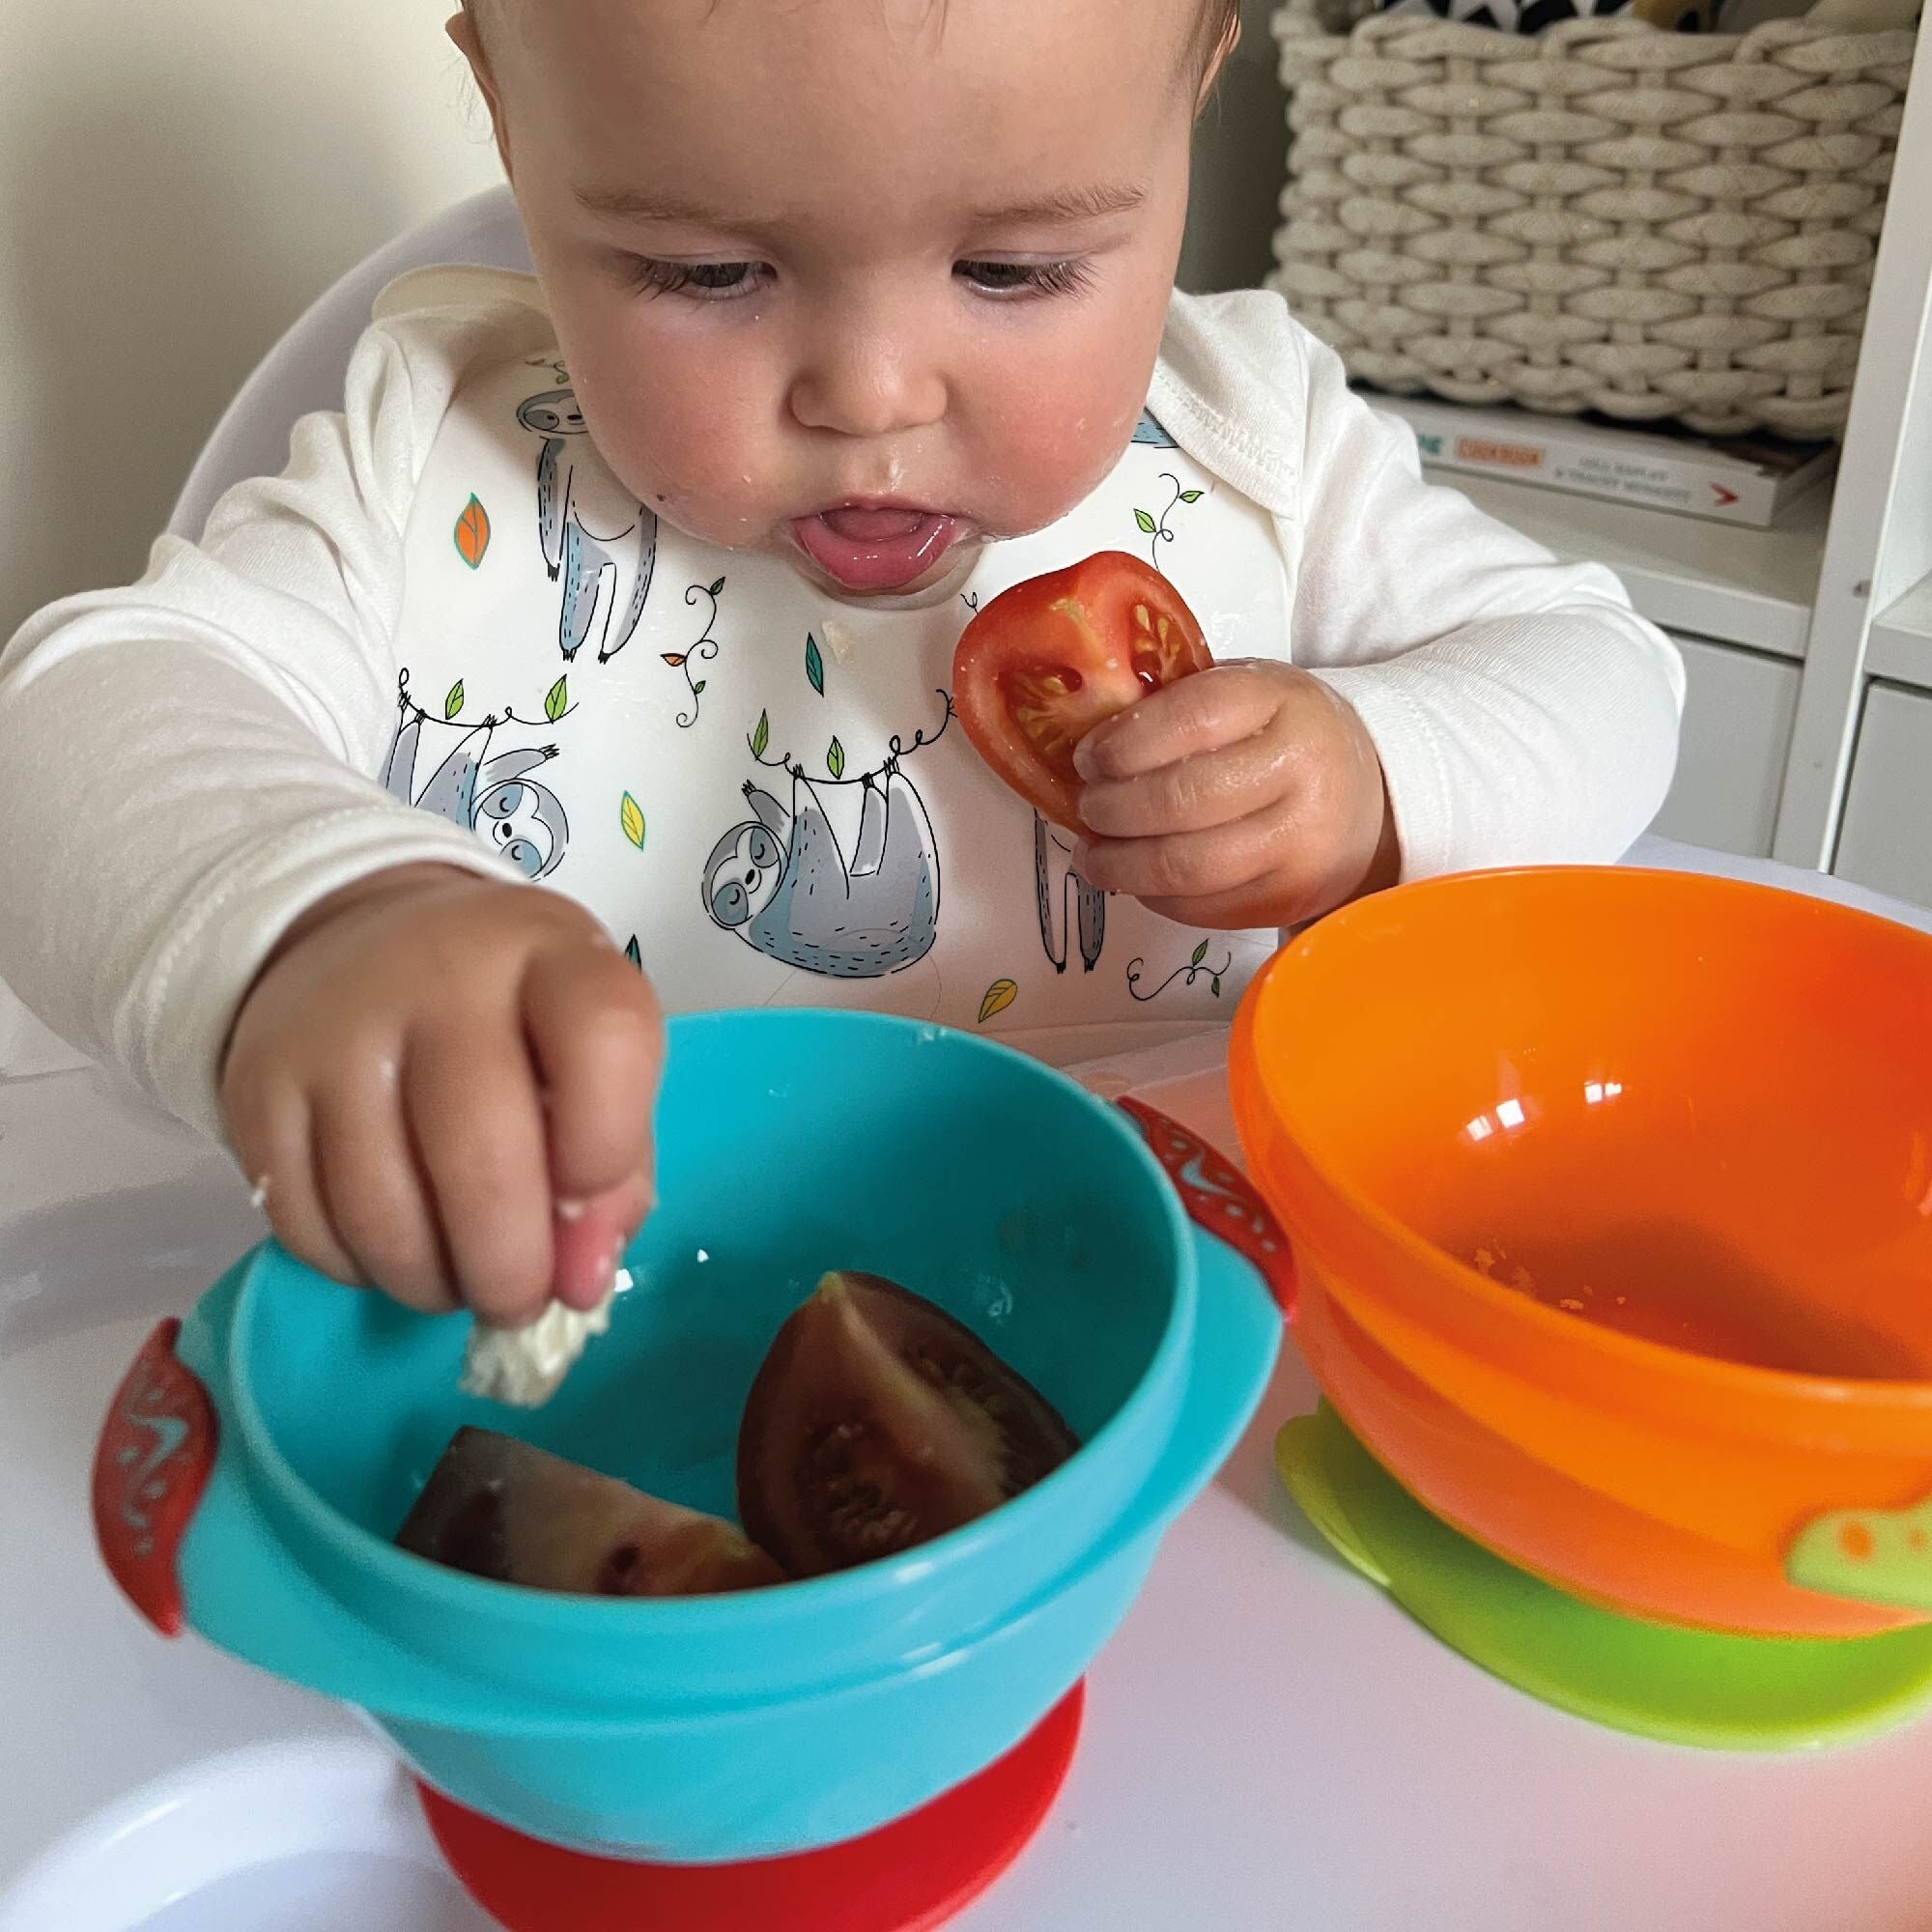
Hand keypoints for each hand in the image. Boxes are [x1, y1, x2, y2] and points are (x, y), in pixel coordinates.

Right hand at [221, 864, 662, 1327]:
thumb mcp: (590, 1062)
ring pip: (382, 1210)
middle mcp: (440, 975)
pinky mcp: (257, 1087)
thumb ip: (615, 1172)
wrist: (366, 950)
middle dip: (511, 1266)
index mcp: (552, 954)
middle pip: (480, 1151)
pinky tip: (396, 1252)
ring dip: (432, 1281)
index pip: (604, 1035)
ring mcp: (335, 1030)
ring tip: (460, 1282)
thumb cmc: (512, 1024)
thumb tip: (579, 1283)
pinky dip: (360, 1270)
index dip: (608, 1143)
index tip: (591, 1200)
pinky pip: (305, 1226)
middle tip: (521, 1303)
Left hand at [1071, 662, 1398, 929]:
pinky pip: (1203, 907)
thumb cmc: (1284, 738)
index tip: (1088, 760)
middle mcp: (1301, 773)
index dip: (1126, 744)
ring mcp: (1301, 844)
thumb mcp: (1247, 694)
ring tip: (1096, 856)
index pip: (1192, 719)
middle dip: (1114, 810)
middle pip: (1182, 800)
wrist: (1368, 796)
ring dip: (1123, 866)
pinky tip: (1138, 878)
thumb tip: (1088, 744)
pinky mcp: (1289, 898)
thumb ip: (1178, 706)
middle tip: (1088, 810)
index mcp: (1282, 703)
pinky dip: (1155, 896)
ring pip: (1188, 866)